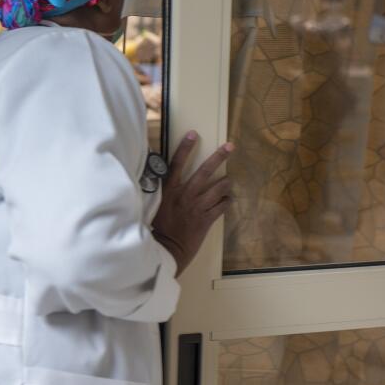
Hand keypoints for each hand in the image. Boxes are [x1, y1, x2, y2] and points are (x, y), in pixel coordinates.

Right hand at [151, 131, 233, 274]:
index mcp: (169, 190)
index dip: (185, 148)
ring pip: (218, 188)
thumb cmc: (156, 229)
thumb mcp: (154, 206)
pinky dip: (226, 201)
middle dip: (219, 157)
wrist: (166, 250)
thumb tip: (163, 179)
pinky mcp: (206, 220)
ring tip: (228, 181)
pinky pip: (222, 206)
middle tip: (230, 146)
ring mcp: (197, 207)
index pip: (177, 164)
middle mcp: (185, 195)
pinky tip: (227, 200)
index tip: (194, 134)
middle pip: (205, 171)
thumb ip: (161, 192)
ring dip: (225, 183)